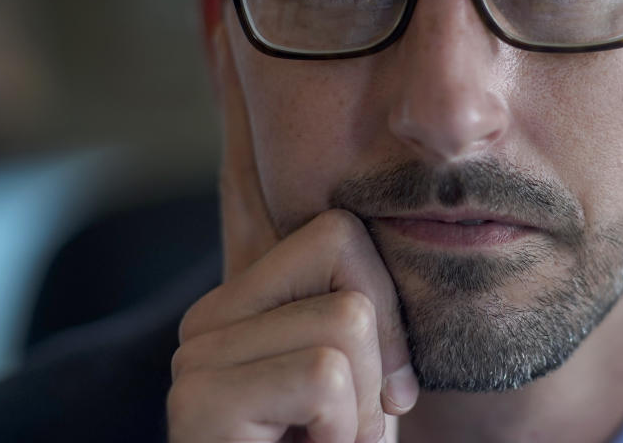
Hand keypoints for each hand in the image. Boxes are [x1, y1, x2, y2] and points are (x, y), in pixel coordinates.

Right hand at [167, 28, 417, 442]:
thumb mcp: (369, 377)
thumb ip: (371, 302)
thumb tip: (427, 203)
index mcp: (247, 303)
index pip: (341, 231)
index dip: (390, 308)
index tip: (385, 387)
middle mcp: (209, 319)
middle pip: (350, 259)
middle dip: (379, 357)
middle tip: (346, 425)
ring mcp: (196, 357)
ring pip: (348, 320)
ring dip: (362, 410)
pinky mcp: (199, 402)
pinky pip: (325, 372)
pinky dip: (342, 434)